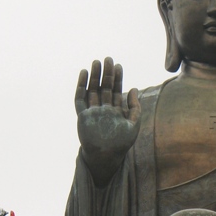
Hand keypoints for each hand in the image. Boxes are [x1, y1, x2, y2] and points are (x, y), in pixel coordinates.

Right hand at [76, 57, 140, 185]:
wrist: (106, 157)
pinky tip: (83, 74)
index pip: (116, 90)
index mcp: (115, 111)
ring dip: (94, 76)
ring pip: (92, 90)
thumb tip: (134, 89)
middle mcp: (103, 109)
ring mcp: (92, 112)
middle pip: (104, 87)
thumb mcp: (133, 125)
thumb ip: (135, 108)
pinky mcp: (82, 116)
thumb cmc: (121, 144)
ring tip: (96, 62)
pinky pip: (80, 98)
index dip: (117, 78)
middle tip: (107, 58)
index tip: (118, 65)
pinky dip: (81, 86)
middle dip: (106, 73)